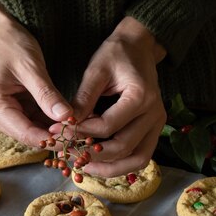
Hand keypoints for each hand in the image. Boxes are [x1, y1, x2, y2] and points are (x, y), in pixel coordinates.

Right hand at [0, 0, 71, 146]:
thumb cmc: (10, 45)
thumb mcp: (31, 68)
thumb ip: (47, 94)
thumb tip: (65, 117)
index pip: (26, 133)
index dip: (52, 138)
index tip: (76, 137)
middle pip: (30, 137)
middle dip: (56, 137)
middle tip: (84, 134)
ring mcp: (4, 116)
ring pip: (35, 133)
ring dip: (56, 132)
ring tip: (81, 128)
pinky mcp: (14, 112)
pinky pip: (36, 123)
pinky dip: (52, 123)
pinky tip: (70, 121)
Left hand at [54, 16, 166, 177]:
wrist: (139, 46)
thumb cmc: (116, 54)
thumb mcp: (96, 70)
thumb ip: (83, 98)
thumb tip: (66, 123)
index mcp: (140, 97)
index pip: (107, 126)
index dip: (80, 132)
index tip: (58, 131)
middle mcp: (154, 114)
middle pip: (122, 148)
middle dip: (91, 155)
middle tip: (66, 153)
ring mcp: (157, 124)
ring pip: (136, 160)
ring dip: (108, 169)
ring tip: (82, 166)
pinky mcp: (154, 130)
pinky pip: (139, 156)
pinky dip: (119, 164)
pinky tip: (97, 163)